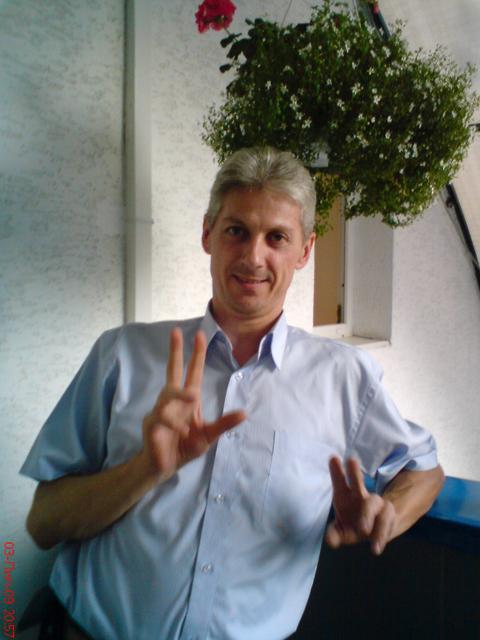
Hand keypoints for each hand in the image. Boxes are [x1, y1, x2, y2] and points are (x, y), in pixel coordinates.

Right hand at [140, 328, 245, 481]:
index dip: (196, 354)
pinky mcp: (152, 422)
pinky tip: (183, 432)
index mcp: (188, 399)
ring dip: (181, 394)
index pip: (193, 372)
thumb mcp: (209, 435)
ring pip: (168, 393)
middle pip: (173, 370)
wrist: (164, 466)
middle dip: (175, 351)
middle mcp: (174, 400)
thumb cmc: (185, 447)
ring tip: (193, 397)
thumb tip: (245, 413)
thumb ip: (224, 424)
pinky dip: (174, 424)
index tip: (200, 334)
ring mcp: (161, 410)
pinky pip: (162, 417)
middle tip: (176, 331)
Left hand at [325, 456, 396, 554]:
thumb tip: (330, 540)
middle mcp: (361, 496)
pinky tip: (376, 548)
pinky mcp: (388, 518)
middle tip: (351, 460)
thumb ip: (334, 534)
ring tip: (363, 530)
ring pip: (374, 504)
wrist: (376, 529)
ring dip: (367, 515)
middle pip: (358, 483)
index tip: (333, 457)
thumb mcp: (341, 529)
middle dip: (354, 474)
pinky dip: (380, 536)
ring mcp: (376, 506)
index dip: (336, 470)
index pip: (340, 481)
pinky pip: (385, 525)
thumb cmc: (353, 522)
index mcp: (347, 495)